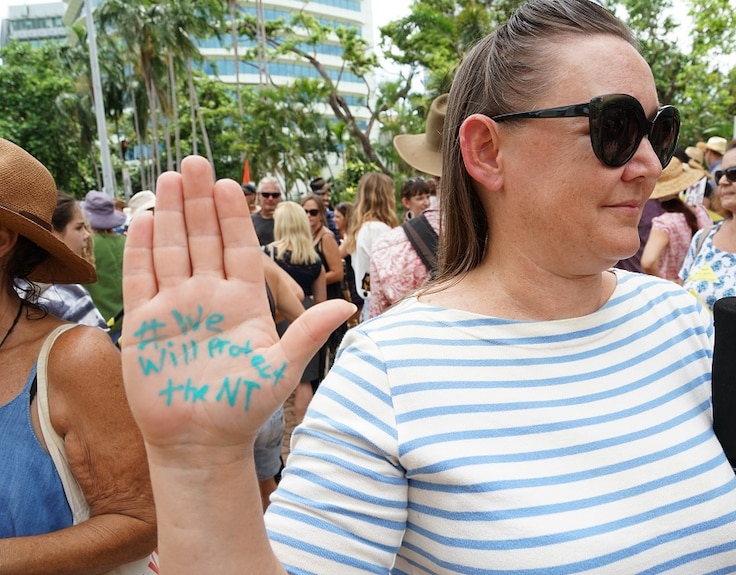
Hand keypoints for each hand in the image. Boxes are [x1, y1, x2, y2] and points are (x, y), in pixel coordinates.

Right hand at [122, 156, 354, 458]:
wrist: (199, 442)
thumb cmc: (243, 407)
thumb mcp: (281, 369)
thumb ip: (308, 333)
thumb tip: (348, 307)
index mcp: (243, 302)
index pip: (238, 248)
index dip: (234, 216)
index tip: (231, 184)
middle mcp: (209, 296)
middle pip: (203, 239)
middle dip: (200, 201)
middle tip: (194, 161)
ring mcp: (175, 306)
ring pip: (172, 249)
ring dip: (172, 214)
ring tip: (171, 178)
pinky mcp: (144, 322)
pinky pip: (141, 278)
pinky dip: (142, 249)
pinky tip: (146, 218)